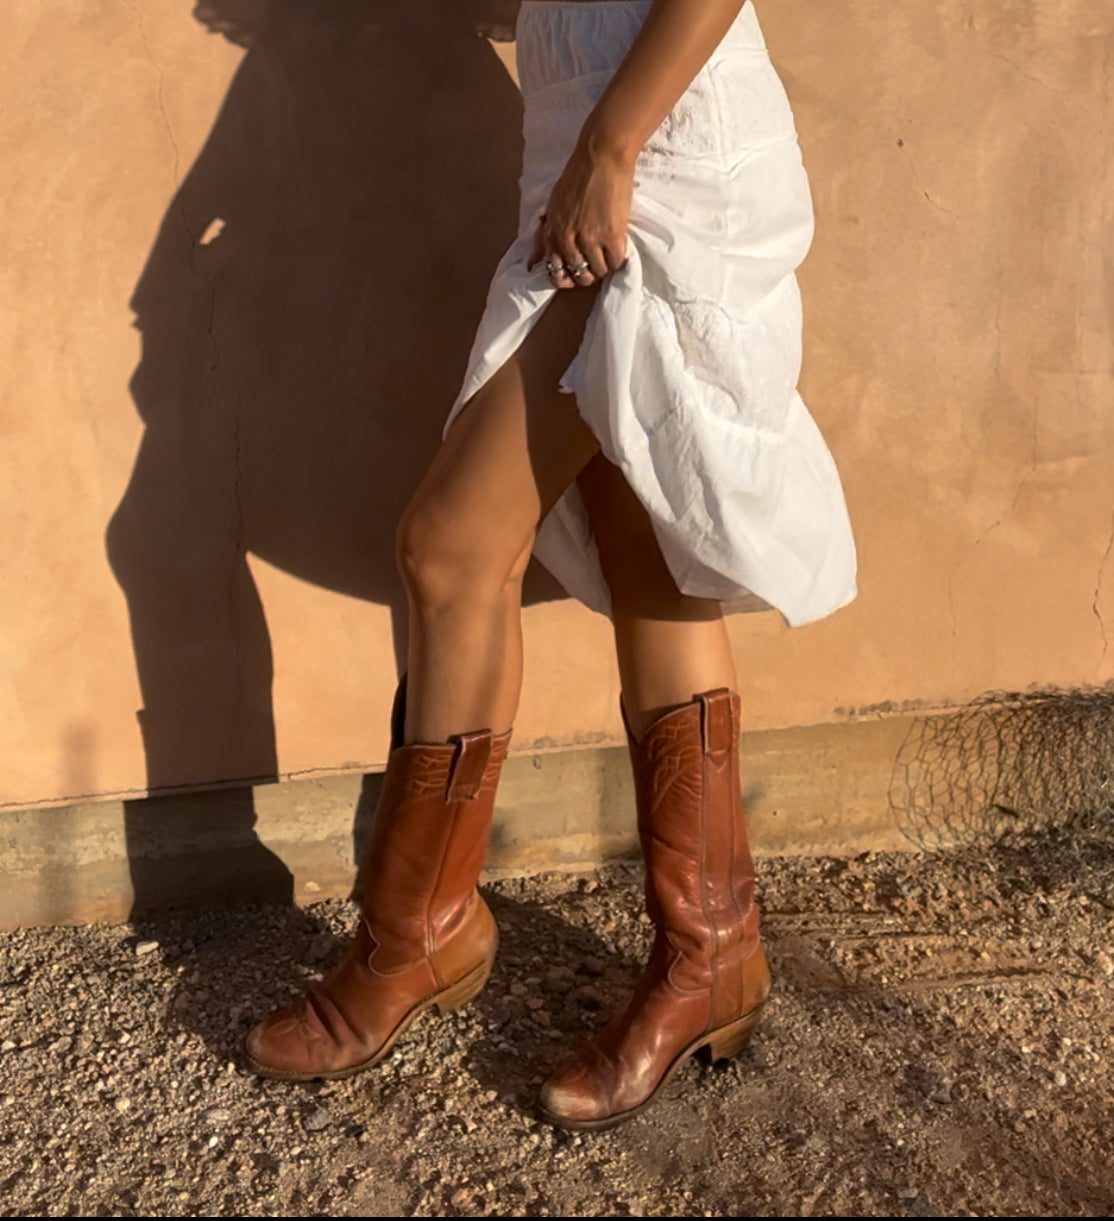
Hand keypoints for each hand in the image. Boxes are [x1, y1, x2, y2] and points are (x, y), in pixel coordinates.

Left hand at [528, 143, 634, 289]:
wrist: (602, 156)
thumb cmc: (577, 176)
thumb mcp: (553, 205)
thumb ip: (543, 235)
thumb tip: (531, 262)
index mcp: (553, 230)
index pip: (555, 268)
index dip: (566, 276)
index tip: (573, 274)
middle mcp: (569, 238)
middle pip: (579, 273)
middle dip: (587, 274)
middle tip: (595, 265)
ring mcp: (591, 238)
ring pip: (598, 271)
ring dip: (603, 268)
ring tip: (607, 256)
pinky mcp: (612, 235)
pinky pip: (615, 262)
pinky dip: (617, 261)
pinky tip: (617, 251)